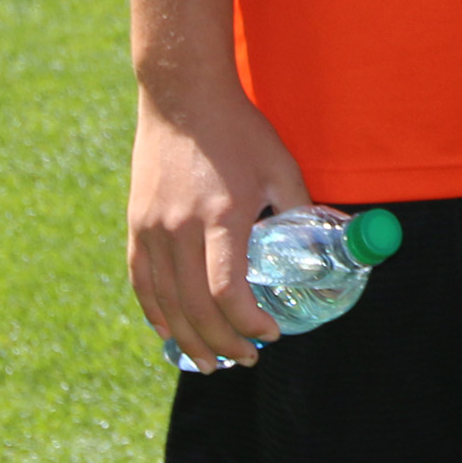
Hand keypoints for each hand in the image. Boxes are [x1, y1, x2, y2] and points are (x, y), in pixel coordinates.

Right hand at [127, 82, 310, 371]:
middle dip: (222, 343)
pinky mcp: (136, 227)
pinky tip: (171, 332)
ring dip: (188, 340)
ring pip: (166, 303)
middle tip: (245, 360)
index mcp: (222, 215)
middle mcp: (182, 229)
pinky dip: (156, 314)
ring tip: (210, 363)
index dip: (249, 320)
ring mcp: (153, 230)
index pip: (229, 289)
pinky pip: (142, 284)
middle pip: (196, 307)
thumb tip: (324, 242)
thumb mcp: (280, 165)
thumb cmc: (240, 131)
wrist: (183, 100)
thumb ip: (299, 207)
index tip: (272, 332)